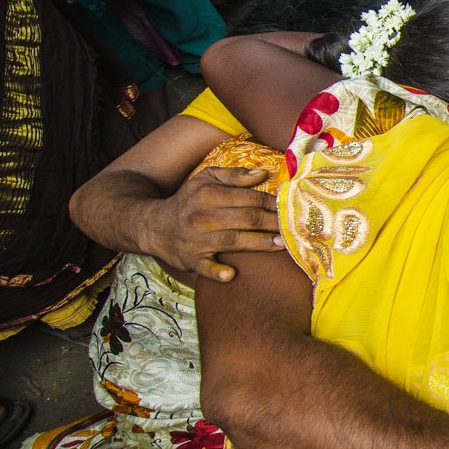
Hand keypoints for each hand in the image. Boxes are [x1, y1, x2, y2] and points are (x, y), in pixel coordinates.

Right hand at [146, 167, 283, 281]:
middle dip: (273, 223)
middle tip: (295, 227)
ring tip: (282, 244)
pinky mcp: (190, 260)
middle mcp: (202, 216)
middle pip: (246, 219)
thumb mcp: (206, 179)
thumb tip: (263, 174)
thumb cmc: (189, 200)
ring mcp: (196, 240)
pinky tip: (230, 275)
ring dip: (259, 243)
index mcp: (208, 195)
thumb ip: (234, 175)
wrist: (153, 225)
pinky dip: (216, 272)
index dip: (272, 203)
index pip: (248, 198)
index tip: (290, 208)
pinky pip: (204, 267)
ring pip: (233, 241)